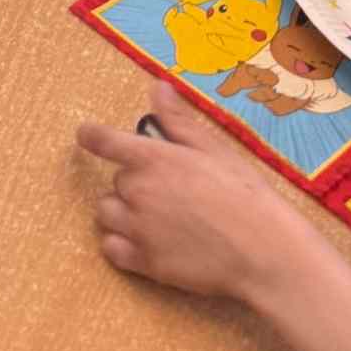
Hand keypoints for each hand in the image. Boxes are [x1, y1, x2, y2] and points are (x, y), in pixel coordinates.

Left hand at [76, 78, 315, 305]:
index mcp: (152, 159)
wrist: (263, 251)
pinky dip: (120, 244)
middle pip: (114, 182)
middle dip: (133, 183)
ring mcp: (138, 229)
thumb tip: (156, 87)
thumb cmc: (243, 194)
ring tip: (154, 217)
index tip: (86, 135)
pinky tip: (145, 243)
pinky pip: (111, 249)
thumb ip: (177, 120)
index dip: (91, 135)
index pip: (102, 140)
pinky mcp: (144, 263)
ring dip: (122, 212)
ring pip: (106, 214)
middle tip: (167, 191)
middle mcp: (137, 192)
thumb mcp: (213, 148)